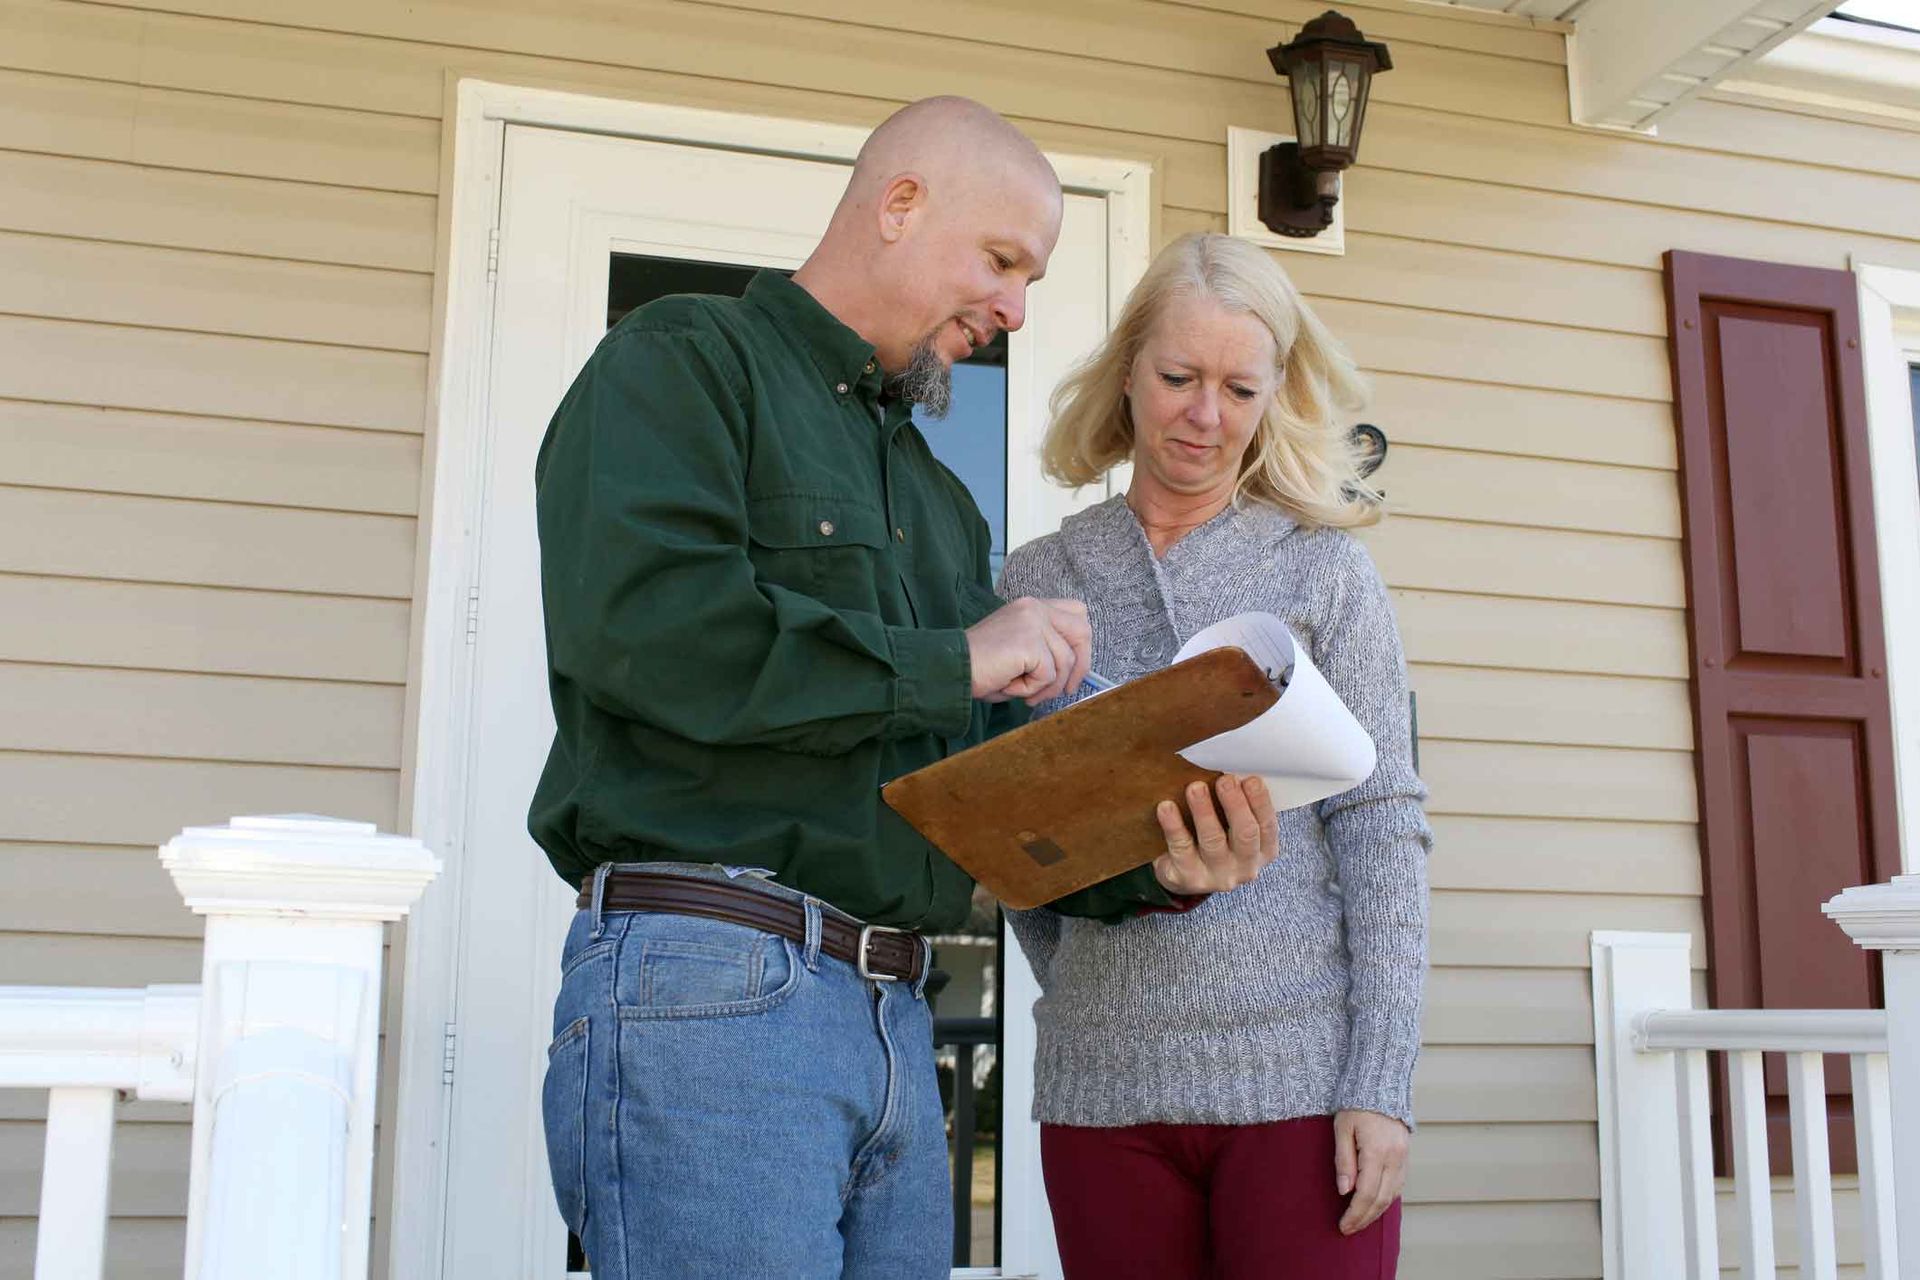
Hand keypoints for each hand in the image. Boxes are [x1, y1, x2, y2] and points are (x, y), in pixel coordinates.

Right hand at [965, 597, 1091, 705]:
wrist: (950, 668)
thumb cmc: (980, 667)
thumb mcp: (1020, 652)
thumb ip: (1046, 651)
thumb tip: (1074, 675)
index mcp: (1031, 606)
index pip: (1076, 613)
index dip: (1080, 644)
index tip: (1071, 671)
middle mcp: (1034, 607)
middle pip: (1082, 631)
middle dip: (1080, 665)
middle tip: (1065, 690)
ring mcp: (1033, 621)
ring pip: (1065, 662)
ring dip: (1047, 687)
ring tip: (1023, 691)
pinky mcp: (1030, 641)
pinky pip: (1048, 675)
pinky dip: (1031, 689)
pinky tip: (1011, 685)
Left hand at [1150, 775, 1277, 894]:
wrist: (1183, 876)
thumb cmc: (1214, 842)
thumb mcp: (1232, 828)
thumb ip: (1238, 806)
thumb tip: (1231, 771)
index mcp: (1262, 851)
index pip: (1267, 826)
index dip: (1260, 802)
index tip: (1250, 779)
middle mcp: (1244, 867)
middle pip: (1245, 834)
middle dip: (1236, 804)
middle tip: (1225, 780)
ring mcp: (1216, 875)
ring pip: (1213, 841)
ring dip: (1204, 811)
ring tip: (1195, 788)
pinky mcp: (1188, 877)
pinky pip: (1180, 848)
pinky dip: (1174, 825)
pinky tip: (1166, 807)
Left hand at [1333, 1109, 1408, 1235]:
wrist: (1381, 1084)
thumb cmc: (1356, 1104)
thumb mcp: (1342, 1128)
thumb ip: (1344, 1160)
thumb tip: (1344, 1191)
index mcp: (1377, 1151)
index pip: (1366, 1193)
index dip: (1354, 1213)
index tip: (1343, 1225)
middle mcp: (1394, 1157)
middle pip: (1381, 1199)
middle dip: (1364, 1218)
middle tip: (1348, 1229)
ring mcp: (1403, 1157)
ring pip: (1392, 1195)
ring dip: (1376, 1212)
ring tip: (1359, 1221)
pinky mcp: (1406, 1155)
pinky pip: (1398, 1185)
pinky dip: (1386, 1199)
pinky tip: (1375, 1204)